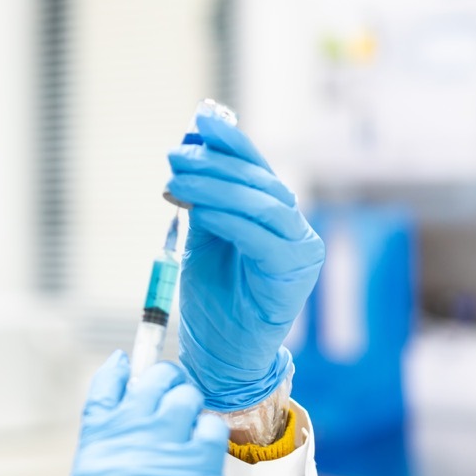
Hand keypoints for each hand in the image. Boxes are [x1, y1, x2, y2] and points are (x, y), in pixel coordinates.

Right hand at [43, 352, 227, 475]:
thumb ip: (113, 454)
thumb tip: (136, 428)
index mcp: (95, 446)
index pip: (107, 386)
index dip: (122, 369)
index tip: (130, 360)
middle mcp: (127, 438)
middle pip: (154, 381)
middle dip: (167, 384)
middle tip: (174, 397)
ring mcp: (163, 448)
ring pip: (186, 398)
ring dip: (191, 410)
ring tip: (190, 434)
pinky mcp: (199, 467)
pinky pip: (212, 428)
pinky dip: (211, 438)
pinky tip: (204, 458)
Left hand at [166, 109, 323, 411]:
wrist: (222, 355)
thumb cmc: (213, 298)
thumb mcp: (201, 239)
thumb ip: (203, 201)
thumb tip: (189, 150)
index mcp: (272, 214)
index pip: (254, 168)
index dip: (230, 141)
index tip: (198, 120)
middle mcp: (292, 226)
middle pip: (258, 181)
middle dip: (214, 163)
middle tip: (175, 155)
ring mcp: (299, 248)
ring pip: (262, 203)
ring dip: (216, 186)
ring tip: (176, 180)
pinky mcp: (295, 271)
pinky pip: (262, 235)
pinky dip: (230, 218)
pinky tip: (201, 209)